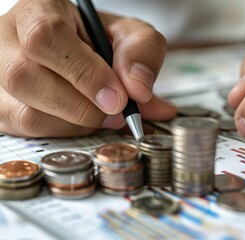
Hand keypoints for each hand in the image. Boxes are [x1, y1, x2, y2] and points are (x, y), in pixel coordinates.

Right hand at [0, 0, 175, 136]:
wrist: (77, 49)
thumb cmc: (97, 39)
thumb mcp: (126, 34)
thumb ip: (141, 52)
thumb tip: (139, 90)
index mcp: (38, 11)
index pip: (47, 38)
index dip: (84, 73)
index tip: (118, 98)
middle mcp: (7, 40)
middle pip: (26, 77)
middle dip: (82, 106)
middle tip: (116, 112)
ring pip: (25, 113)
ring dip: (76, 123)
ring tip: (104, 116)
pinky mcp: (1, 106)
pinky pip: (27, 131)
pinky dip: (65, 132)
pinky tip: (83, 120)